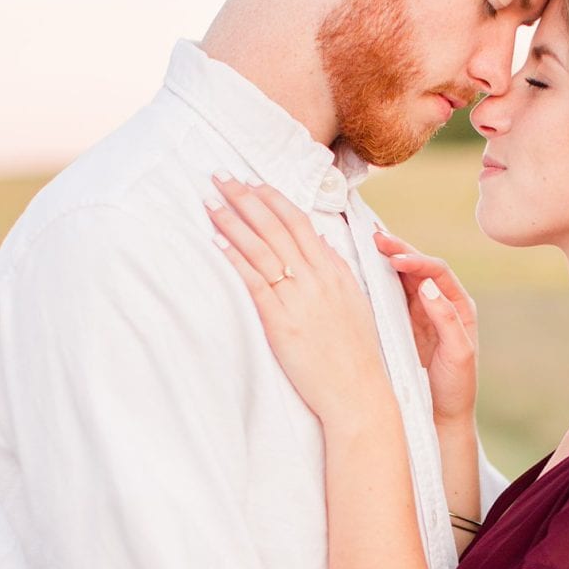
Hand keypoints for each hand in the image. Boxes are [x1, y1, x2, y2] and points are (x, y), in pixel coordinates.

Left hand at [206, 178, 387, 426]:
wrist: (358, 392)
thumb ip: (336, 269)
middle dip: (245, 198)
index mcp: (335, 270)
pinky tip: (217, 242)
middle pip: (276, 226)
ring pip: (262, 248)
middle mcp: (317, 278)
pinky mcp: (283, 322)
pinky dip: (235, 259)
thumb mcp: (353, 302)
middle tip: (220, 176)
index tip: (251, 183)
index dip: (271, 198)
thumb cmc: (354, 353)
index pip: (299, 222)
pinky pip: (255, 283)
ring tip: (209, 201)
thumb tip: (320, 243)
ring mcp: (300, 299)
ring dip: (233, 221)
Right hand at [373, 229, 477, 424]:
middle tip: (376, 237)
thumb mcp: (459, 354)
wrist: (443, 415)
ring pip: (403, 278)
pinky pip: (390, 297)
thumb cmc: (457, 387)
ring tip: (368, 243)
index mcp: (458, 306)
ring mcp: (420, 313)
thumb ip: (447, 321)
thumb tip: (428, 287)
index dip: (418, 262)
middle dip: (398, 250)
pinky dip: (378, 280)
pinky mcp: (403, 325)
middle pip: (419, 268)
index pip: (438, 273)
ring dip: (386, 260)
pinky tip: (364, 269)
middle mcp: (440, 304)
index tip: (397, 258)